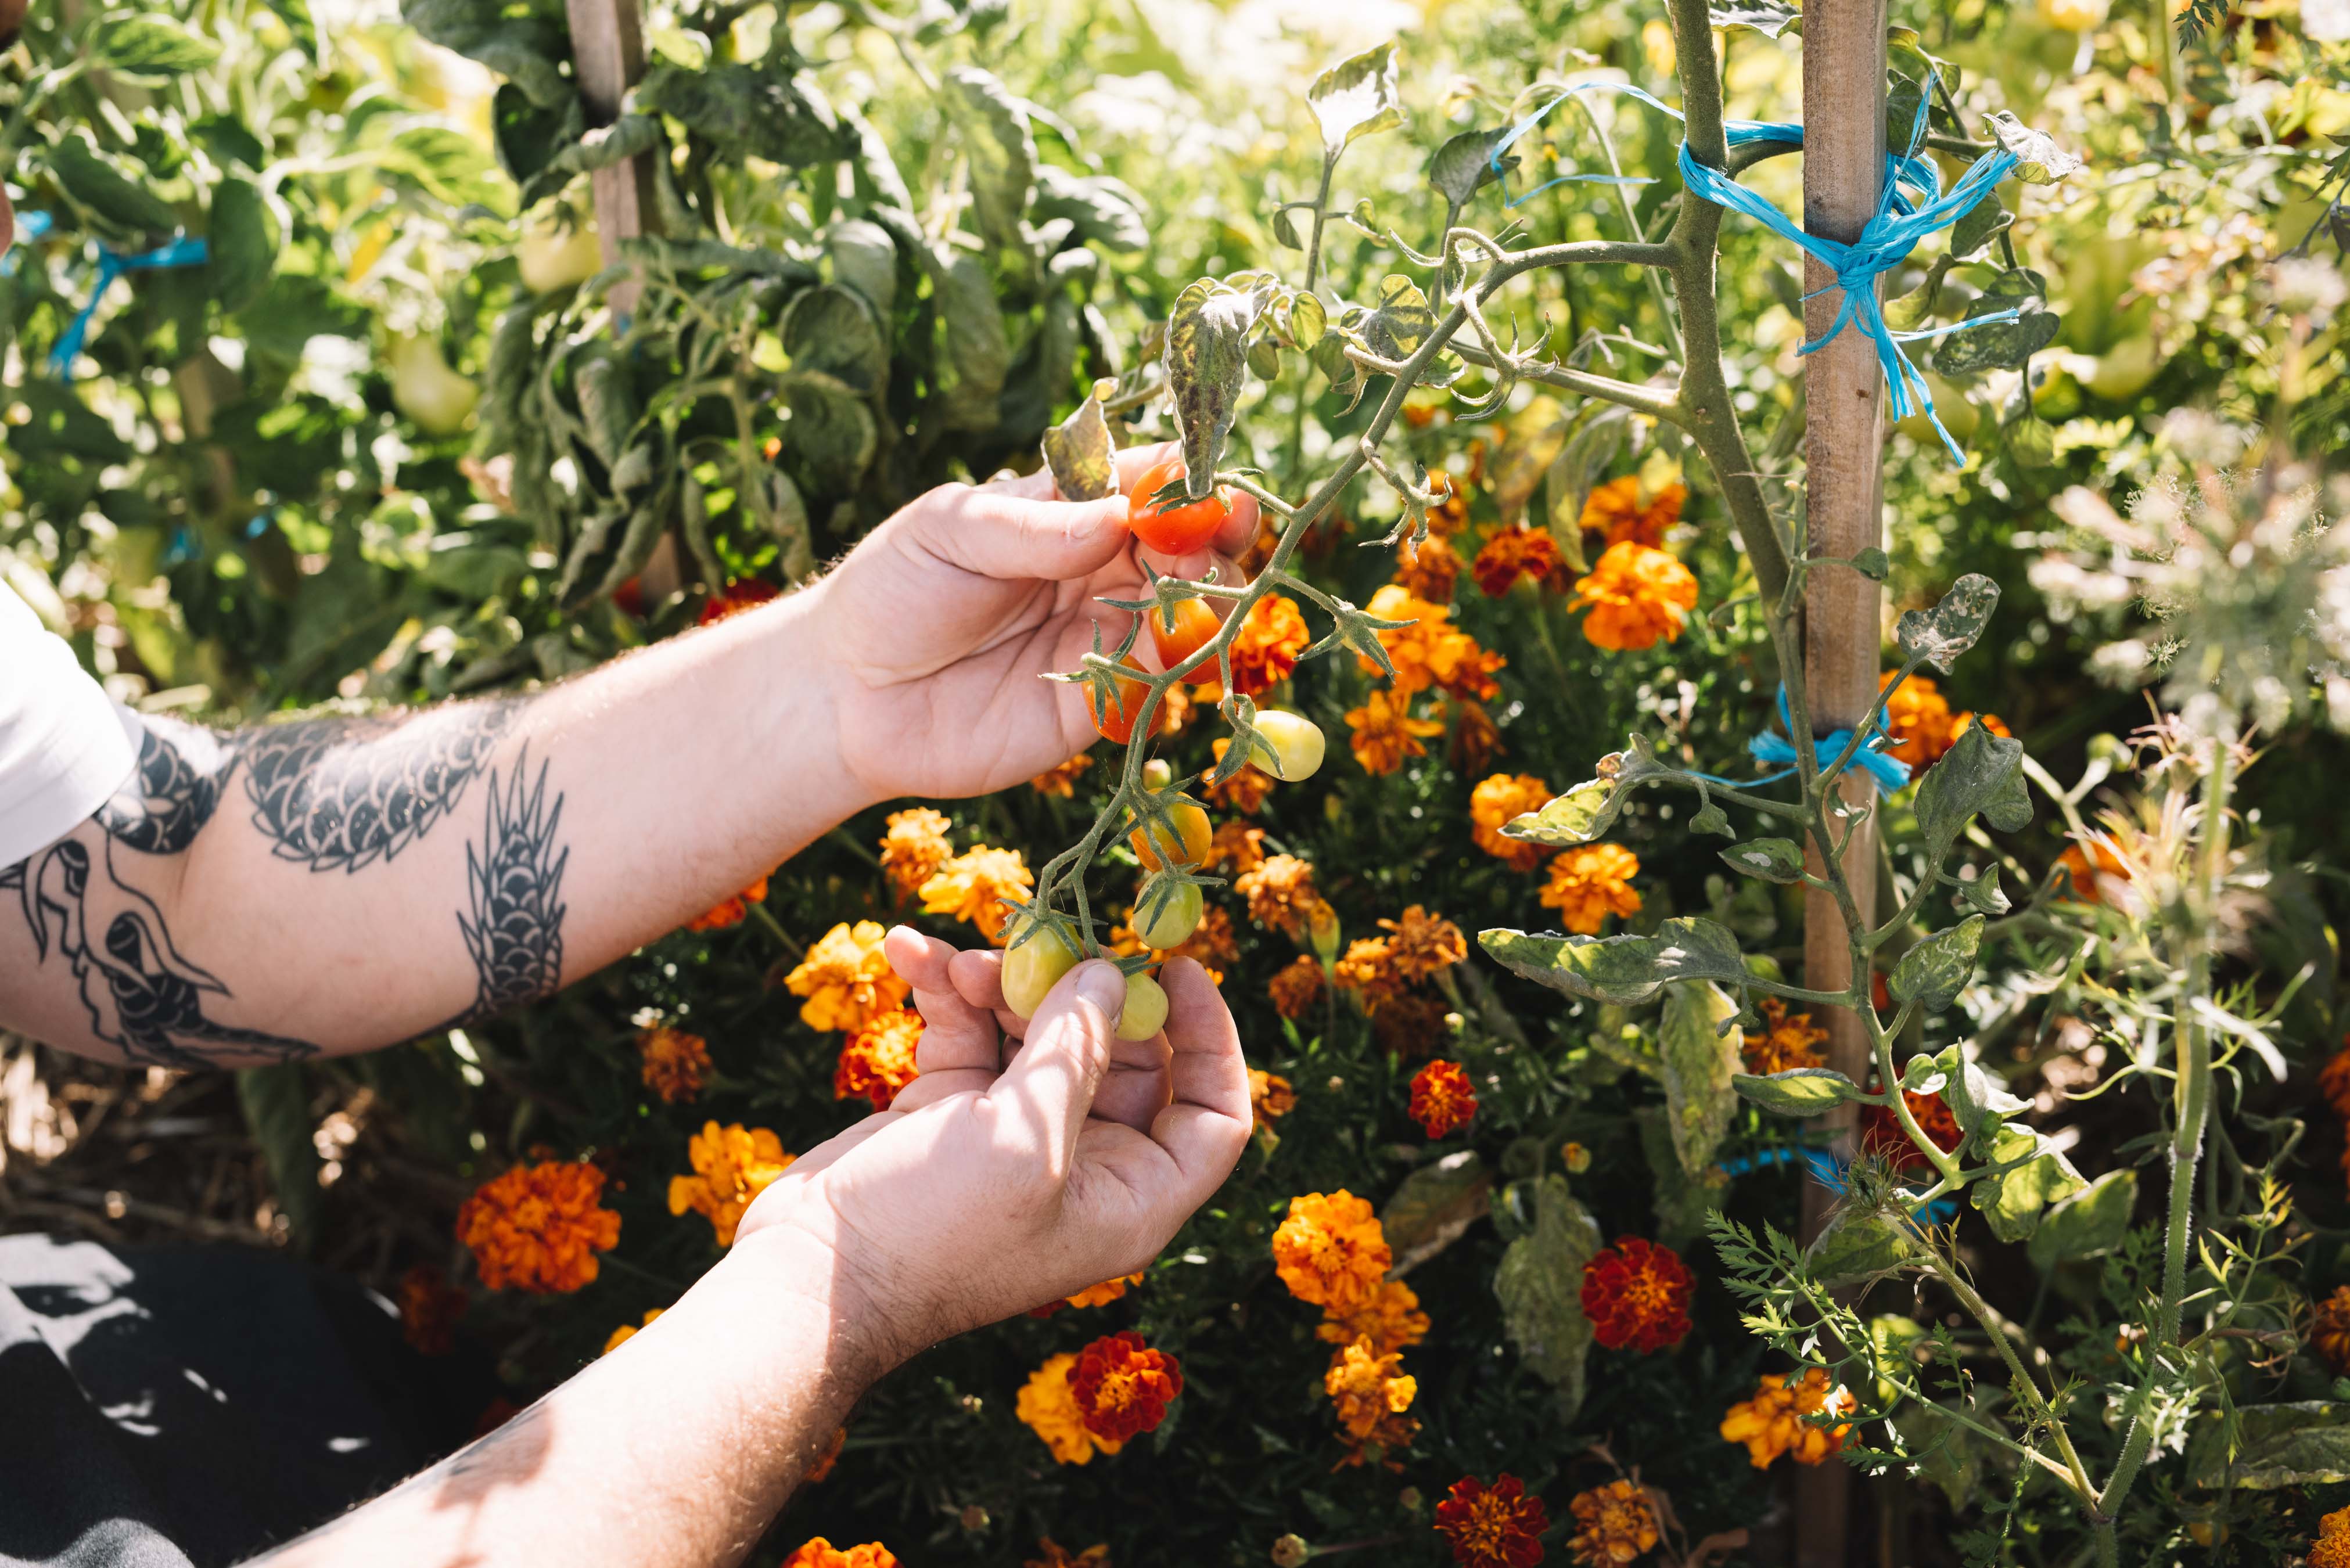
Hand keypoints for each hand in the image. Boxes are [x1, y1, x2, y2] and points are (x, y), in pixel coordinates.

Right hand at [732, 928, 1251, 1367]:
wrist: (810, 1282)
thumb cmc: (933, 1230)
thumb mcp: (1023, 1139)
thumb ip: (1074, 1050)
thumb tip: (1108, 976)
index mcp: (1132, 1195)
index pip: (1213, 1115)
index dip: (1209, 1040)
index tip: (1175, 967)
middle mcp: (1086, 1164)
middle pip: (1122, 1052)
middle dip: (1081, 988)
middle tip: (1041, 941)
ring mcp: (1017, 1133)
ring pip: (1039, 1029)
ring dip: (1002, 980)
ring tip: (955, 960)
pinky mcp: (952, 1111)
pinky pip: (969, 1032)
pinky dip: (944, 992)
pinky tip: (906, 951)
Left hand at [809, 443, 1260, 801]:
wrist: (847, 695)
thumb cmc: (892, 592)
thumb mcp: (950, 532)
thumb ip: (1031, 528)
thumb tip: (1116, 518)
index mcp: (1068, 512)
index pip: (1147, 483)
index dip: (1188, 480)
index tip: (1209, 481)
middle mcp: (1099, 571)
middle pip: (1185, 546)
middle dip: (1212, 535)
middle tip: (1219, 532)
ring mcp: (1103, 637)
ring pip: (1185, 611)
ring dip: (1205, 593)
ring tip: (1197, 579)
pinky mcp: (1099, 704)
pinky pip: (1154, 680)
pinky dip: (1174, 658)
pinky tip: (1171, 639)